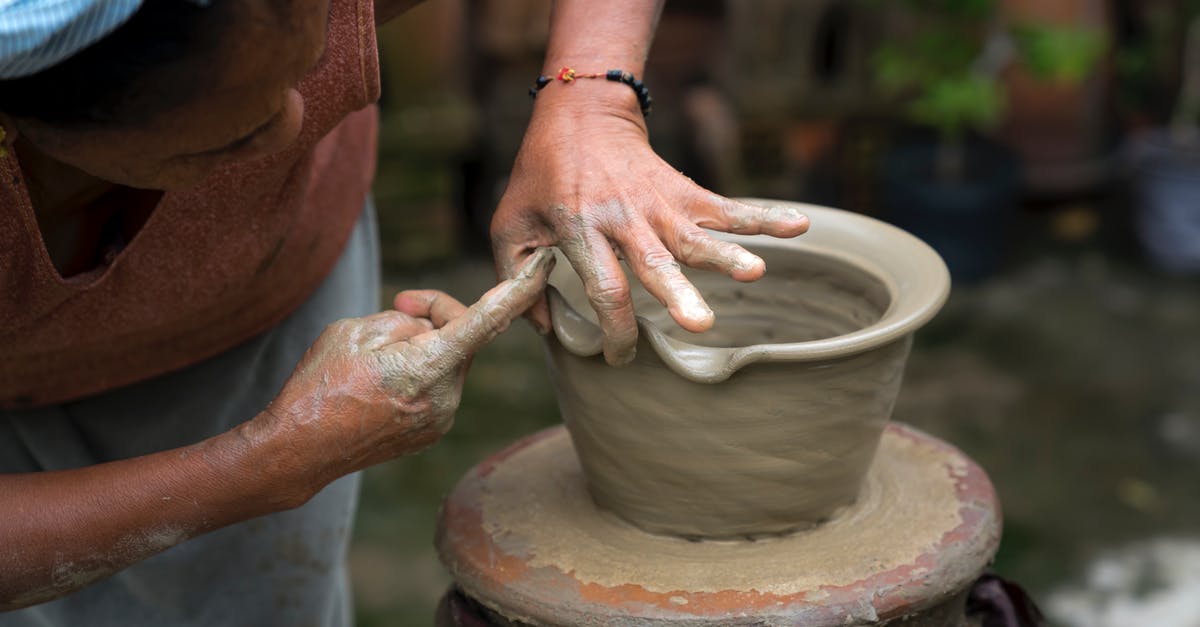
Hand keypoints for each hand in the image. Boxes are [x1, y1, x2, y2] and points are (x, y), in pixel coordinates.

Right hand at [262, 249, 553, 494]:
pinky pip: (442, 385)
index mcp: (427, 367)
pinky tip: (385, 384)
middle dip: (438, 314)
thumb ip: (406, 321)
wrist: (298, 452)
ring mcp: (442, 419)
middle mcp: (445, 397)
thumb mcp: (355, 330)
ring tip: (379, 359)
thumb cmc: (319, 384)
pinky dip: (423, 372)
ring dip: (428, 346)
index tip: (547, 267)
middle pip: (464, 335)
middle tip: (401, 304)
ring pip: (452, 360)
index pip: (487, 319)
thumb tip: (431, 327)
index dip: (520, 290)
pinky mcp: (434, 431)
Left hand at [491, 86, 808, 365]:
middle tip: (700, 326)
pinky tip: (800, 227)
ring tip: (756, 273)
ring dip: (727, 254)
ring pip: (697, 234)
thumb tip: (544, 330)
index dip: (614, 328)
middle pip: (655, 261)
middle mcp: (623, 218)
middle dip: (678, 294)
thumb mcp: (510, 226)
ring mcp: (658, 203)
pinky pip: (727, 207)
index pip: (603, 286)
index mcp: (578, 228)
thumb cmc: (540, 180)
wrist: (580, 118)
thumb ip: (518, 279)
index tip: (621, 358)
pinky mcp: (683, 191)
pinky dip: (764, 216)